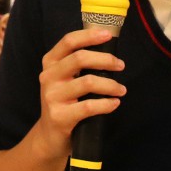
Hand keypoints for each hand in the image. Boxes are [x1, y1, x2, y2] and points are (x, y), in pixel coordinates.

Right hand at [37, 26, 125, 146]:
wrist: (49, 136)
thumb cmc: (64, 103)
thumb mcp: (64, 79)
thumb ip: (78, 64)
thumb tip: (108, 50)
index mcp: (50, 63)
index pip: (69, 41)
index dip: (89, 35)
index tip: (108, 35)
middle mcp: (48, 77)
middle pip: (80, 58)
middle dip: (105, 60)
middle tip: (120, 65)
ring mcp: (52, 97)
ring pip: (88, 82)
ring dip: (111, 84)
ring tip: (121, 90)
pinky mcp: (60, 117)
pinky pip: (89, 106)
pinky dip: (107, 104)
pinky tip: (114, 103)